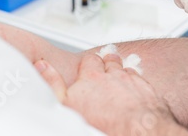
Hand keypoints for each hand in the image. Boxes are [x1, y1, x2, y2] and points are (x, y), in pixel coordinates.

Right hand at [34, 55, 187, 135]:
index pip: (88, 61)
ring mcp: (130, 80)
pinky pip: (138, 77)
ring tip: (115, 67)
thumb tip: (42, 65)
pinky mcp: (145, 88)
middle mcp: (111, 74)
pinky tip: (132, 82)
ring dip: (118, 66)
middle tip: (99, 63)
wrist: (136, 130)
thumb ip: (52, 83)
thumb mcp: (65, 105)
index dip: (86, 63)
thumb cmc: (103, 123)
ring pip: (123, 66)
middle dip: (102, 61)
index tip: (84, 65)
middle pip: (106, 60)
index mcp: (91, 77)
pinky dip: (134, 78)